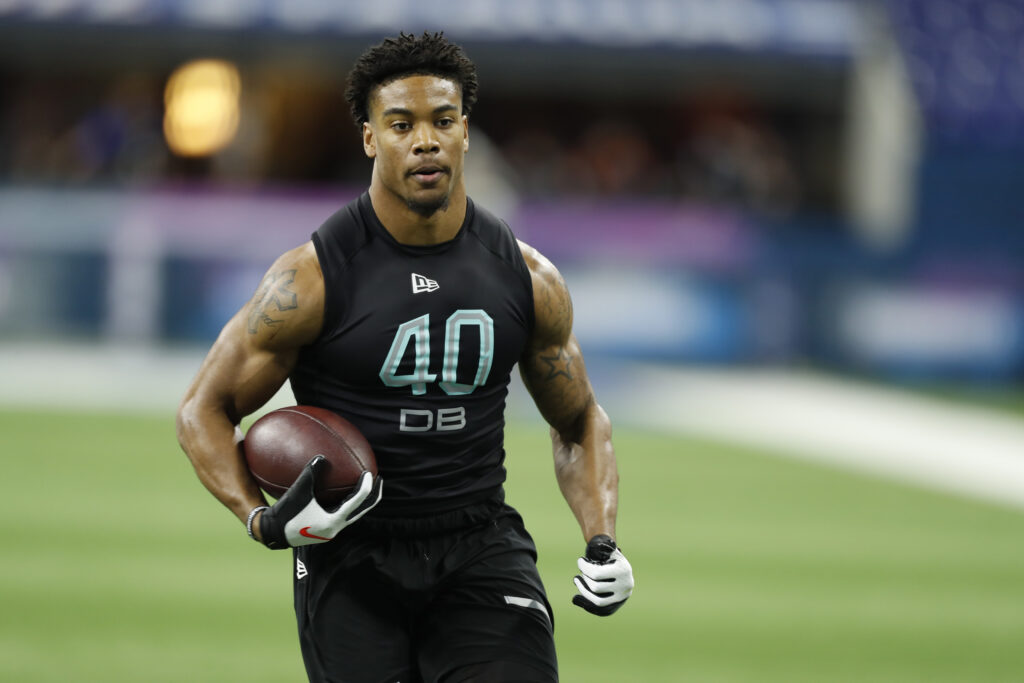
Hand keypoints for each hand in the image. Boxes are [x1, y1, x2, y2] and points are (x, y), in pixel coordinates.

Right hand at [258, 455, 382, 548]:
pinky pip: (343, 513)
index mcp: (333, 521)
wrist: (272, 533)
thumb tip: (323, 456)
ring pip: (354, 514)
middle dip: (373, 495)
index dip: (367, 487)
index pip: (358, 502)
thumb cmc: (285, 513)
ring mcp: (331, 530)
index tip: (370, 473)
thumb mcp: (298, 491)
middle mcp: (336, 528)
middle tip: (379, 479)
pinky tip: (344, 491)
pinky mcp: (325, 529)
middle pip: (363, 511)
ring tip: (367, 484)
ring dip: (362, 500)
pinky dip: (349, 502)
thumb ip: (311, 473)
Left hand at [572, 534, 633, 615]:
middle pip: (595, 587)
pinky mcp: (617, 603)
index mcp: (623, 570)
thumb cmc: (610, 555)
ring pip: (597, 600)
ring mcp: (622, 596)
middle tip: (580, 572)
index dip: (584, 568)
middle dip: (584, 579)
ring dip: (583, 591)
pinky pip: (600, 608)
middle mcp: (625, 585)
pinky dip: (587, 602)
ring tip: (577, 581)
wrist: (621, 567)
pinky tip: (578, 595)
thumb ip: (603, 548)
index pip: (596, 574)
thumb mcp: (608, 550)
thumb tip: (598, 546)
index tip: (580, 561)